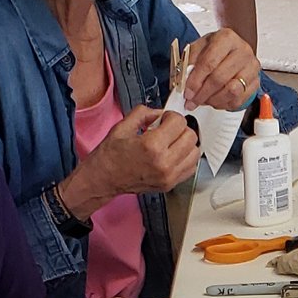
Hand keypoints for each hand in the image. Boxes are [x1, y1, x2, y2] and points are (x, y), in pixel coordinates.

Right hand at [69, 103, 200, 207]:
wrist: (103, 179)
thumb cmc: (110, 156)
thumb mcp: (123, 126)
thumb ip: (144, 113)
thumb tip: (160, 112)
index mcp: (152, 146)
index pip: (179, 122)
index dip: (171, 116)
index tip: (163, 119)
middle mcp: (164, 163)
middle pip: (190, 136)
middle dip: (180, 128)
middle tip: (167, 130)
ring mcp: (169, 176)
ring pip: (195, 152)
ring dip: (185, 143)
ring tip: (171, 143)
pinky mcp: (170, 184)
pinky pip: (191, 167)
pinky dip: (185, 158)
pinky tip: (173, 154)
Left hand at [180, 29, 259, 111]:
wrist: (234, 49)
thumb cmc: (215, 49)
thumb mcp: (199, 48)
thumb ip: (189, 62)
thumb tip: (183, 80)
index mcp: (227, 38)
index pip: (209, 62)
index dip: (195, 81)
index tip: (187, 92)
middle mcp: (243, 51)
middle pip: (220, 78)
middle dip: (202, 94)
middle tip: (192, 101)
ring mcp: (252, 67)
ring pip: (231, 91)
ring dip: (213, 100)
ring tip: (204, 100)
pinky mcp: (255, 82)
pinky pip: (238, 100)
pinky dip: (224, 104)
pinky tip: (215, 100)